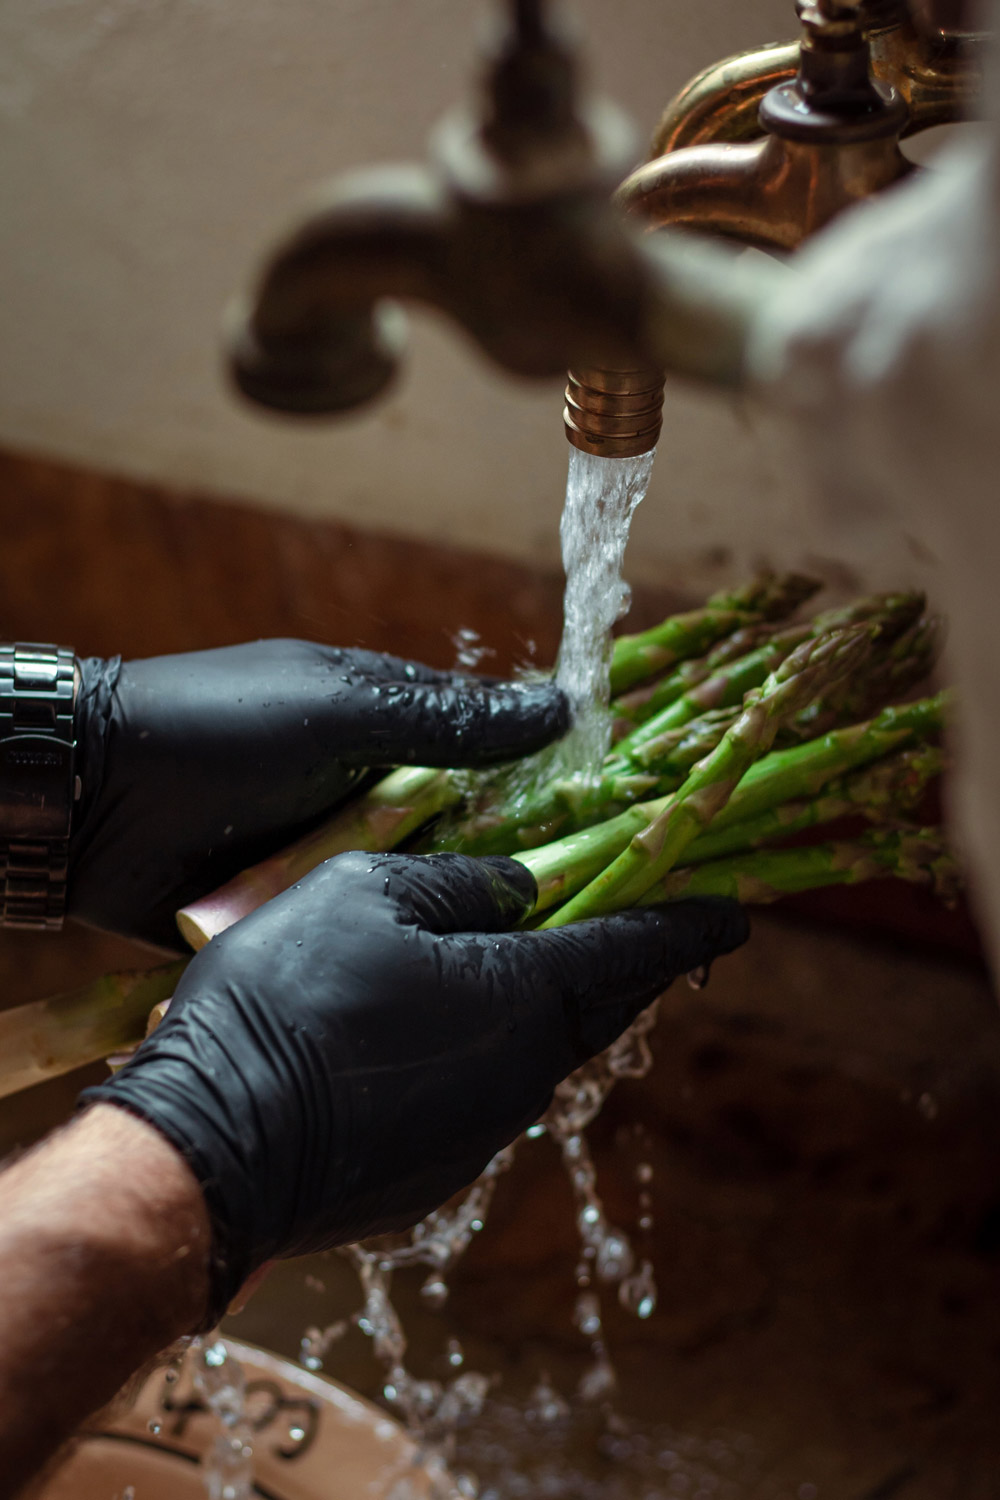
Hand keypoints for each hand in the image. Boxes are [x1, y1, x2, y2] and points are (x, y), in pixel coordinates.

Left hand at [69, 641, 567, 947]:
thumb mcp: (341, 710)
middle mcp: (368, 793)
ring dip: (460, 918)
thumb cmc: (218, 728)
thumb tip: (563, 708)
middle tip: (591, 917)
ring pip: (420, 890)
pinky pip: (361, 933)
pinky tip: (457, 989)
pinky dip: (396, 952)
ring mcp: (331, 856)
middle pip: (464, 833)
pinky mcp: (298, 912)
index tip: (619, 824)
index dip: (551, 787)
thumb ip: (445, 719)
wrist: (88, 799)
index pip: (490, 756)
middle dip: (515, 868)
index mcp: (384, 729)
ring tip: (541, 966)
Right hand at [81, 850, 748, 1321]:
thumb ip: (460, 885)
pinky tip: (445, 1031)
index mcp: (526, 998)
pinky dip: (492, 1050)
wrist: (213, 1146)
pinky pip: (487, 1093)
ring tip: (533, 964)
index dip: (689, 924)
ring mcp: (482, 1131)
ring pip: (542, 1052)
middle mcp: (526, 1074)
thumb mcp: (369, 893)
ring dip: (554, 1006)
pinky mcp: (435, 1171)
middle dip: (632, 964)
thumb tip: (518, 888)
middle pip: (603, 1007)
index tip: (735, 911)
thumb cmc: (290, 1000)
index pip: (636, 951)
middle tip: (647, 928)